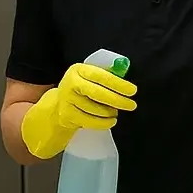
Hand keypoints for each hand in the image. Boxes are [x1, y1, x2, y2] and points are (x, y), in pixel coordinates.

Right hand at [21, 64, 136, 159]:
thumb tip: (126, 72)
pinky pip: (90, 121)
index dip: (119, 84)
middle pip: (98, 93)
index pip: (101, 76)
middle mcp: (69, 83)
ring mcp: (66, 100)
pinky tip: (111, 120)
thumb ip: (108, 74)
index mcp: (78, 70)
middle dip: (118, 100)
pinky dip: (104, 122)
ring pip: (95, 109)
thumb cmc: (84, 88)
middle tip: (132, 105)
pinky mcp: (66, 115)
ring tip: (116, 112)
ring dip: (110, 112)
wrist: (59, 105)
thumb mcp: (92, 77)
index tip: (133, 90)